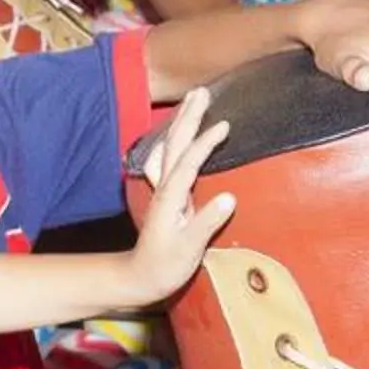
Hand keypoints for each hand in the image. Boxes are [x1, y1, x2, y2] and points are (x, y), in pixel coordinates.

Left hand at [126, 86, 233, 304]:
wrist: (139, 278)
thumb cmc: (164, 267)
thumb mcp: (188, 250)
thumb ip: (206, 223)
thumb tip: (229, 197)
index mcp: (171, 197)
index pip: (189, 162)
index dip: (205, 143)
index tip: (225, 124)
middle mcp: (165, 188)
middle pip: (174, 144)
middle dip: (188, 116)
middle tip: (202, 91)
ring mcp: (164, 190)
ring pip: (170, 147)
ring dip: (181, 122)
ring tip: (193, 101)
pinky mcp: (167, 195)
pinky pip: (170, 158)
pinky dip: (176, 140)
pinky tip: (179, 134)